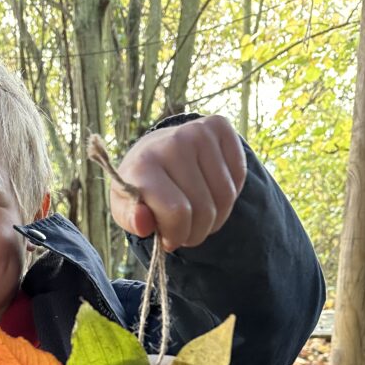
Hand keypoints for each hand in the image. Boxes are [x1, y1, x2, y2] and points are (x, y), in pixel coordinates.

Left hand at [109, 115, 246, 251]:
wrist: (153, 153)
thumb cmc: (141, 190)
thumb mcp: (125, 210)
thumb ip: (130, 219)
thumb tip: (142, 223)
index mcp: (143, 166)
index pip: (178, 214)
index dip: (177, 236)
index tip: (168, 238)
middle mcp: (172, 142)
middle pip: (204, 210)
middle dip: (196, 232)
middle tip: (185, 229)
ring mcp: (198, 131)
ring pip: (225, 198)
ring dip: (215, 219)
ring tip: (197, 215)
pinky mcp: (219, 126)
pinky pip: (239, 177)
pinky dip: (228, 195)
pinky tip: (210, 191)